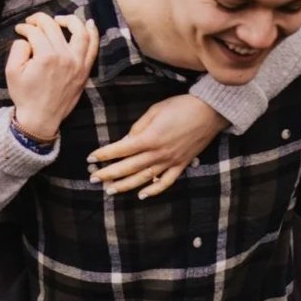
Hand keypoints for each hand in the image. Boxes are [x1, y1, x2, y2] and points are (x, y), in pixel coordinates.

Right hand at [6, 13, 98, 138]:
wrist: (40, 119)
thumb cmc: (25, 96)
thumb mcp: (12, 71)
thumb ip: (18, 48)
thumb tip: (27, 37)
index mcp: (46, 57)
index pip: (36, 32)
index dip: (25, 27)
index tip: (20, 29)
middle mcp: (65, 57)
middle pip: (54, 28)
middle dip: (40, 20)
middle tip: (32, 22)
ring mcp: (78, 63)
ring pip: (79, 32)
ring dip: (69, 20)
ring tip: (59, 18)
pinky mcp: (84, 70)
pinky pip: (93, 48)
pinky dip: (93, 33)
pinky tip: (88, 23)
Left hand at [87, 94, 228, 198]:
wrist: (210, 111)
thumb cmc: (181, 106)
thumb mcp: (155, 110)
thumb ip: (138, 127)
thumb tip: (126, 141)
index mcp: (150, 138)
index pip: (121, 149)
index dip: (104, 154)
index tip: (91, 158)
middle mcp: (158, 153)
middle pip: (128, 167)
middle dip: (109, 173)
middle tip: (93, 179)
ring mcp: (171, 161)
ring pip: (144, 178)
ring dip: (125, 185)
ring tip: (110, 190)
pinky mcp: (181, 164)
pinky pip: (166, 182)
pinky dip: (154, 190)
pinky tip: (142, 195)